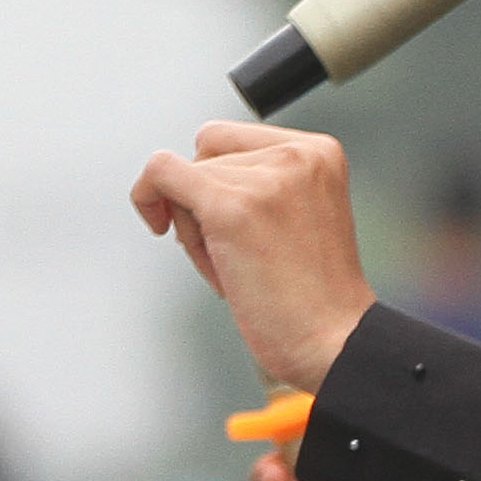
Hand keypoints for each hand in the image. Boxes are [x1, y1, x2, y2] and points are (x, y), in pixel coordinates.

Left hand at [131, 122, 371, 391]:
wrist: (333, 341)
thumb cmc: (312, 296)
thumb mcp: (299, 213)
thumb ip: (259, 181)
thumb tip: (183, 173)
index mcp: (318, 152)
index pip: (229, 139)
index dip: (211, 177)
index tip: (218, 218)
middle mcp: (297, 154)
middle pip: (206, 155)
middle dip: (204, 203)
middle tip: (236, 255)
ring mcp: (265, 179)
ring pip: (183, 175)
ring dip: (193, 226)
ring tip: (234, 268)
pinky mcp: (232, 207)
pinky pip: (161, 174)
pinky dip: (147, 197)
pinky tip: (160, 227)